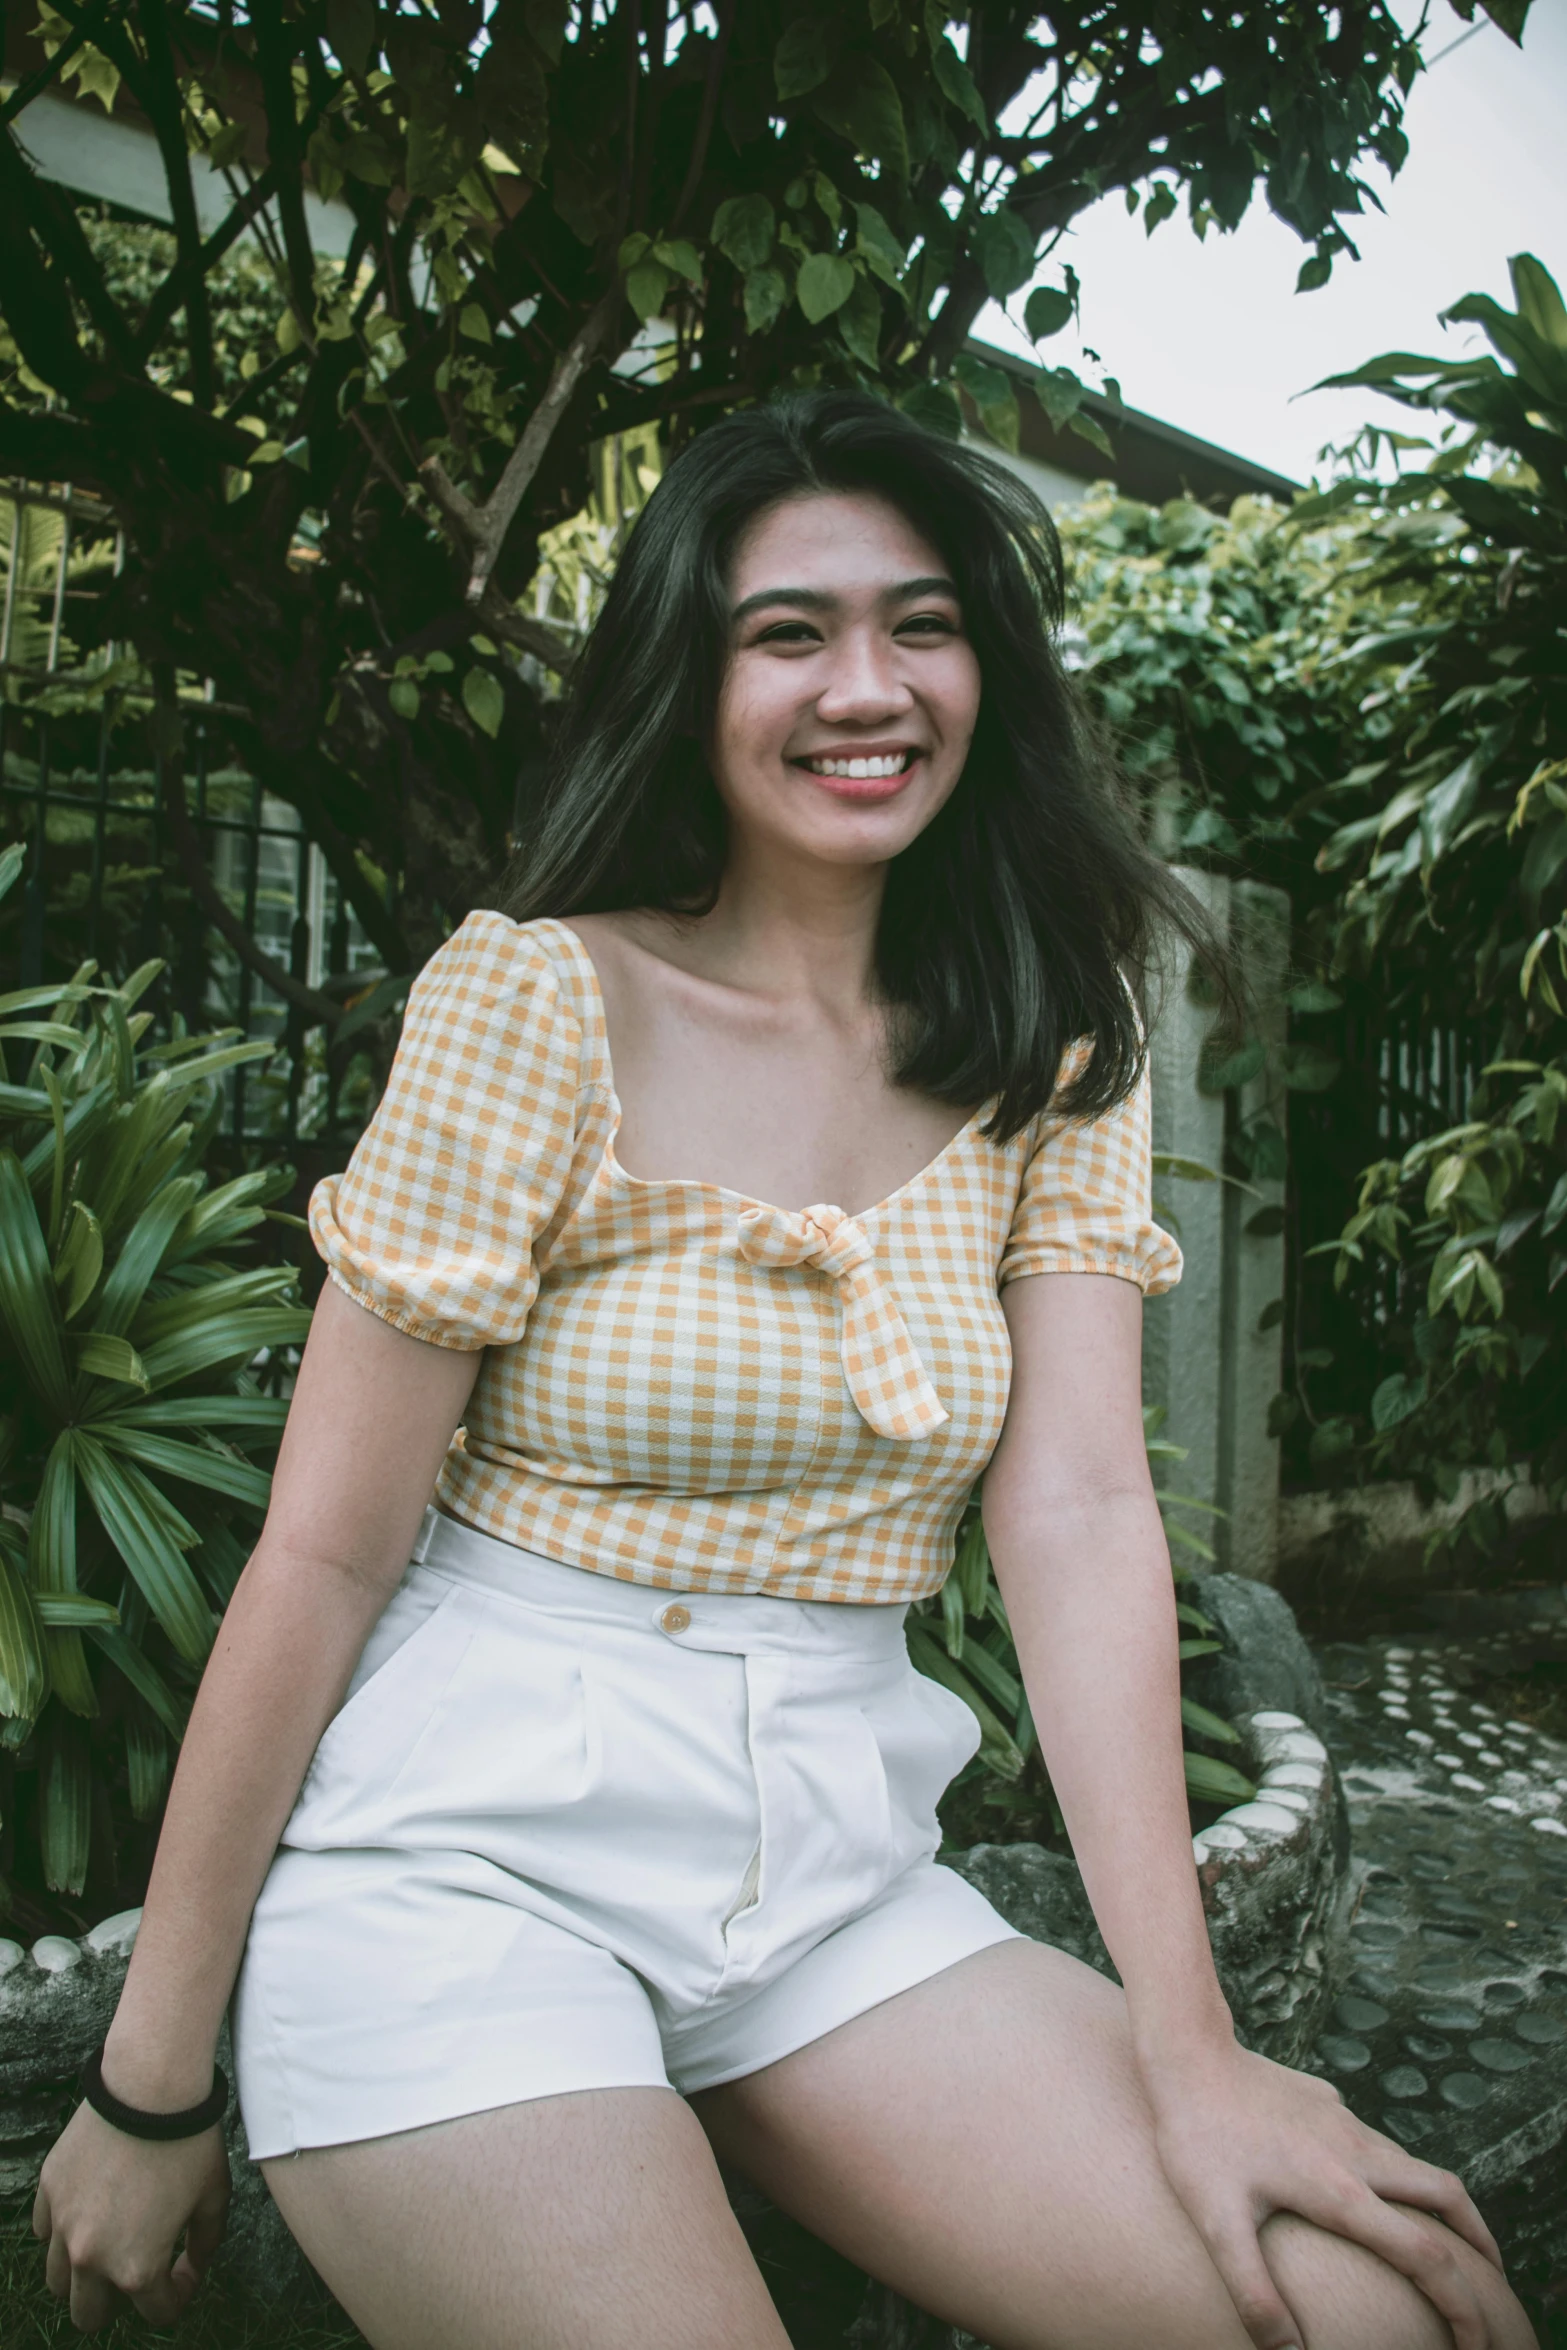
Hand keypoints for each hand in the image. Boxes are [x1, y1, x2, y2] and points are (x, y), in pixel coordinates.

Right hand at [33, 2098, 230, 2331]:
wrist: (151, 2088)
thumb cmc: (189, 2142)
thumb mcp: (214, 2198)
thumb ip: (205, 2243)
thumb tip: (192, 2265)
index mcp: (137, 2267)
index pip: (158, 2312)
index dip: (178, 2293)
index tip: (184, 2270)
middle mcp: (91, 2257)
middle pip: (89, 2316)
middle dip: (117, 2303)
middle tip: (137, 2270)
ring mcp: (63, 2225)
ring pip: (58, 2281)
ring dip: (82, 2274)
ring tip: (109, 2244)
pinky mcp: (48, 2192)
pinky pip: (44, 2231)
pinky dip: (61, 2231)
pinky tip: (90, 2209)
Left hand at [1143, 2036, 1504, 2349]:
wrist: (1186, 2053)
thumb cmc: (1196, 2139)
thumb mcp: (1217, 2224)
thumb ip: (1254, 2292)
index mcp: (1341, 2192)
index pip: (1426, 2257)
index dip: (1461, 2307)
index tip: (1473, 2343)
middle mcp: (1357, 2155)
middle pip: (1448, 2195)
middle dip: (1480, 2242)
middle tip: (1489, 2283)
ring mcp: (1344, 2123)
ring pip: (1415, 2165)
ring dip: (1442, 2206)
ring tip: (1438, 2242)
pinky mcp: (1327, 2104)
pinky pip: (1378, 2144)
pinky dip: (1399, 2177)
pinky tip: (1372, 2191)